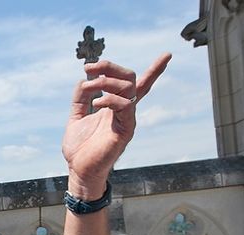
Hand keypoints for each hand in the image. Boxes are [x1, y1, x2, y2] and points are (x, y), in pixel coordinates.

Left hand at [61, 53, 170, 197]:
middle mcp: (125, 112)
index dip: (154, 70)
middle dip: (110, 66)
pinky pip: (125, 106)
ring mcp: (127, 120)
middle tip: (89, 68)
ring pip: (129, 88)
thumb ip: (80, 98)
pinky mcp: (125, 131)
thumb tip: (83, 80)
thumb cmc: (80, 149)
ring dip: (106, 80)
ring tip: (89, 85)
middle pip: (130, 78)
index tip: (167, 55)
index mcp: (116, 107)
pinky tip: (96, 102)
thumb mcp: (76, 116)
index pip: (138, 86)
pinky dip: (110, 98)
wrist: (79, 171)